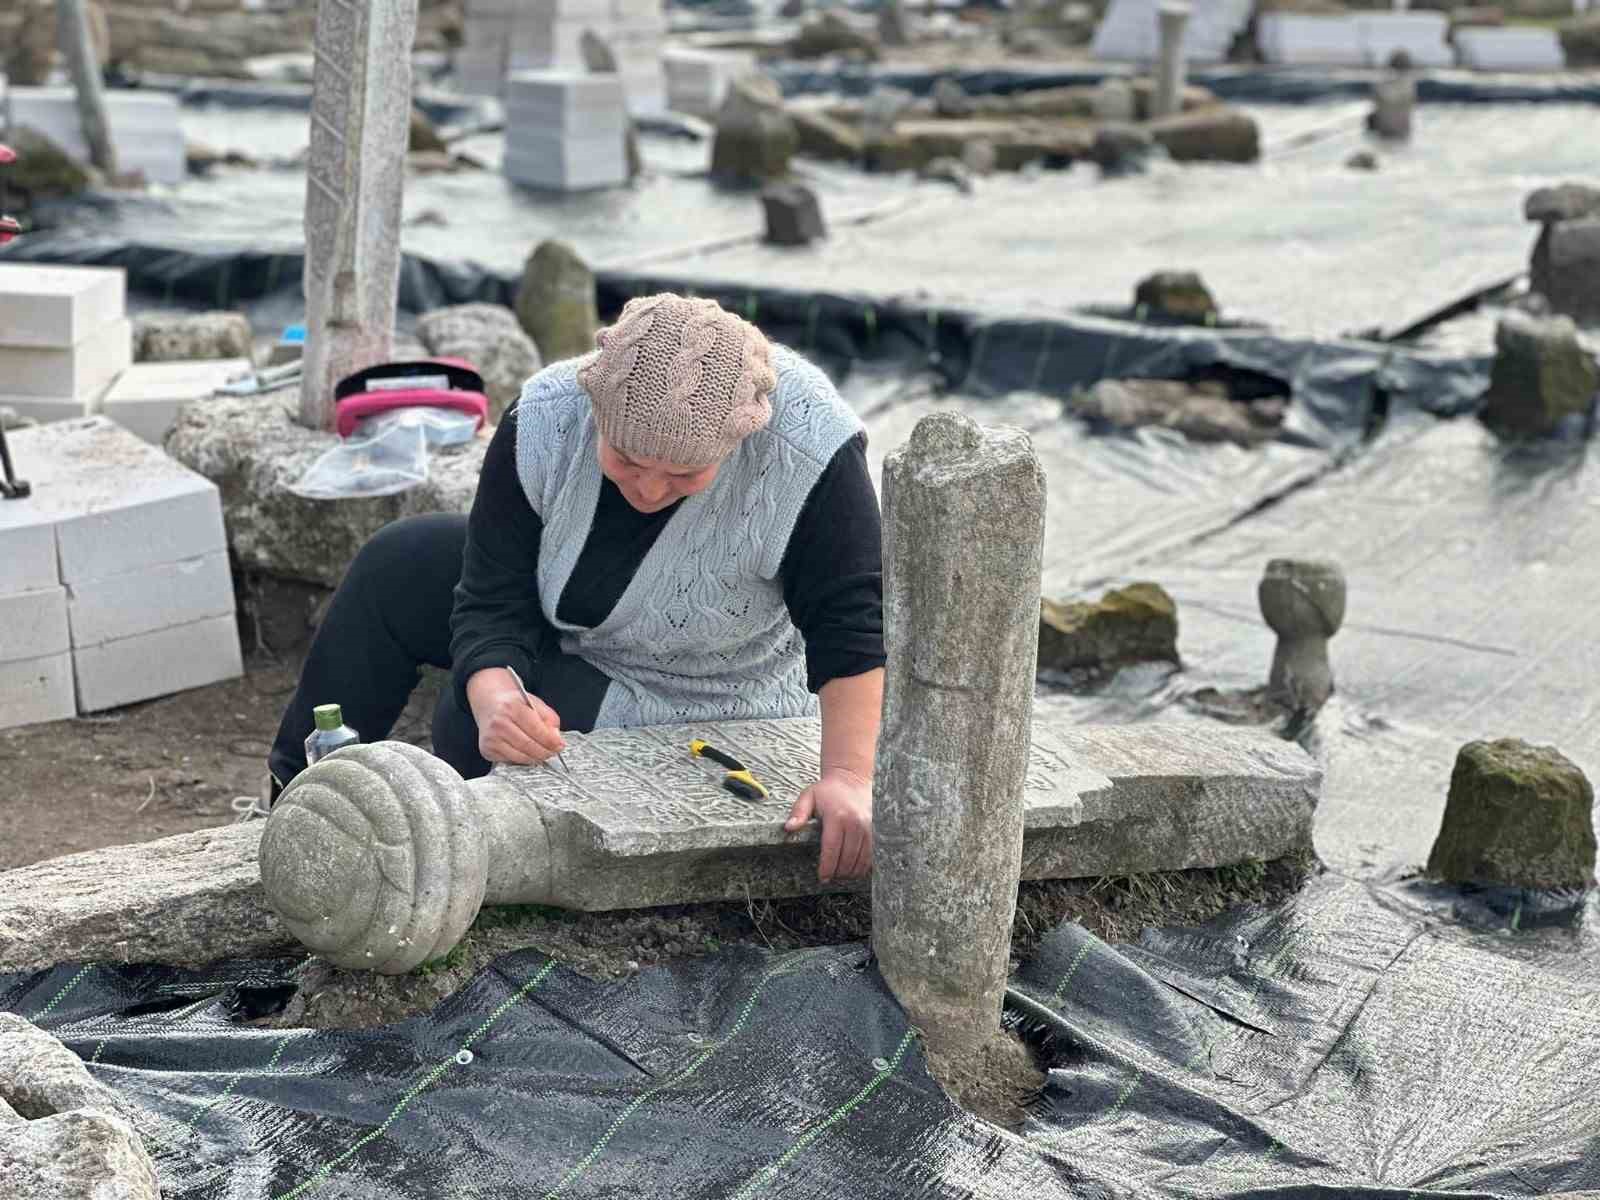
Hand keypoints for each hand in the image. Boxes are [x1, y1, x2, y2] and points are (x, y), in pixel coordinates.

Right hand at [466, 669, 565, 765]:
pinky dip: (522, 759)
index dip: (551, 741)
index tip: (560, 745)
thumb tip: (556, 738)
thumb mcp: (534, 703)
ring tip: (542, 753)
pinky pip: (510, 760)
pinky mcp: (487, 750)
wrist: (489, 704)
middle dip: (545, 752)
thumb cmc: (513, 704)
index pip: (536, 730)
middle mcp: (499, 723)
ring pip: (520, 756)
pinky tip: (526, 753)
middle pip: (528, 745)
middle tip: (553, 752)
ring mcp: (491, 738)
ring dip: (535, 758)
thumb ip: (549, 718)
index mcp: (512, 708)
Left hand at [784, 767, 872, 882]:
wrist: (852, 779)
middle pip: (847, 858)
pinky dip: (864, 865)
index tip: (823, 877)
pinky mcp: (877, 829)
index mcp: (837, 816)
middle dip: (838, 872)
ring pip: (861, 859)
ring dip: (851, 871)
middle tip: (831, 877)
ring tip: (841, 874)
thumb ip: (798, 813)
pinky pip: (873, 854)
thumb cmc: (828, 790)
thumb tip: (788, 828)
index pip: (831, 850)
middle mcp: (855, 822)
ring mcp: (869, 826)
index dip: (827, 867)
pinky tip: (855, 867)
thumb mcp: (808, 797)